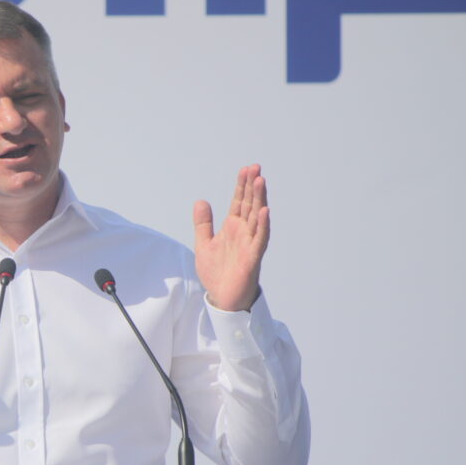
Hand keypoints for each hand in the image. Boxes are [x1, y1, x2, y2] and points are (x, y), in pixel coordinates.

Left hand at [193, 164, 269, 311]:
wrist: (222, 297)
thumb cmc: (217, 272)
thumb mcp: (204, 244)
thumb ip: (203, 224)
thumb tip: (201, 201)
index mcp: (232, 228)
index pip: (239, 202)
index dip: (242, 186)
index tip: (246, 169)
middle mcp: (243, 232)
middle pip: (250, 205)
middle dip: (252, 186)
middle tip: (256, 167)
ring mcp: (250, 243)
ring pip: (257, 217)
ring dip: (259, 200)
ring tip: (261, 181)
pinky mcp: (252, 257)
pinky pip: (259, 239)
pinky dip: (262, 225)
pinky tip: (264, 211)